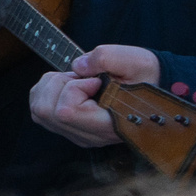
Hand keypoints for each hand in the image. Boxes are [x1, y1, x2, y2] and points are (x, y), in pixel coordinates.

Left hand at [25, 45, 157, 148]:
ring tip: (79, 81)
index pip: (65, 112)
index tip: (96, 81)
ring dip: (51, 87)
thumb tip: (77, 67)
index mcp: (108, 126)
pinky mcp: (70, 127)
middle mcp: (89, 136)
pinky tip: (70, 86)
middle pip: (44, 111)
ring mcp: (78, 134)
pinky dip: (47, 91)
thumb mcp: (135, 60)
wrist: (157, 87)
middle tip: (83, 78)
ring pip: (38, 111)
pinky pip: (39, 110)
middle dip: (58, 85)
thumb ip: (104, 59)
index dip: (74, 88)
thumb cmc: (148, 76)